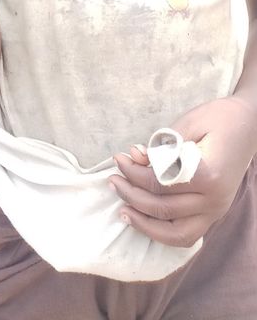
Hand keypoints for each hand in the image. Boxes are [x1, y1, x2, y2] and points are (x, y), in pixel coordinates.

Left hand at [111, 97, 256, 246]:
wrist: (249, 126)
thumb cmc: (218, 118)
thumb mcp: (188, 122)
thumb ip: (161, 145)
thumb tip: (134, 157)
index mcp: (207, 174)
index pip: (159, 183)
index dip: (134, 174)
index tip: (119, 159)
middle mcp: (214, 200)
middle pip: (163, 209)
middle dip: (132, 195)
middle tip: (112, 181)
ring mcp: (216, 211)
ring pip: (175, 233)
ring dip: (144, 224)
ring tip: (122, 210)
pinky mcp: (215, 214)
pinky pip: (188, 235)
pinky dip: (164, 233)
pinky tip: (145, 222)